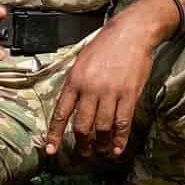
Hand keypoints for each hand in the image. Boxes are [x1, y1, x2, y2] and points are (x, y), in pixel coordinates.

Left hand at [43, 7, 163, 160]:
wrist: (132, 32)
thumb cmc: (106, 44)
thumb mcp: (81, 61)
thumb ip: (75, 83)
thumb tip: (71, 105)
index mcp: (75, 80)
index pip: (61, 113)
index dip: (55, 134)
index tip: (51, 149)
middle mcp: (90, 89)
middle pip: (82, 125)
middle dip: (81, 144)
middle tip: (83, 152)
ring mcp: (111, 93)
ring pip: (102, 128)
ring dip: (101, 144)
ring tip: (101, 150)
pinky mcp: (129, 94)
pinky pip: (123, 122)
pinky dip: (120, 139)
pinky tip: (118, 148)